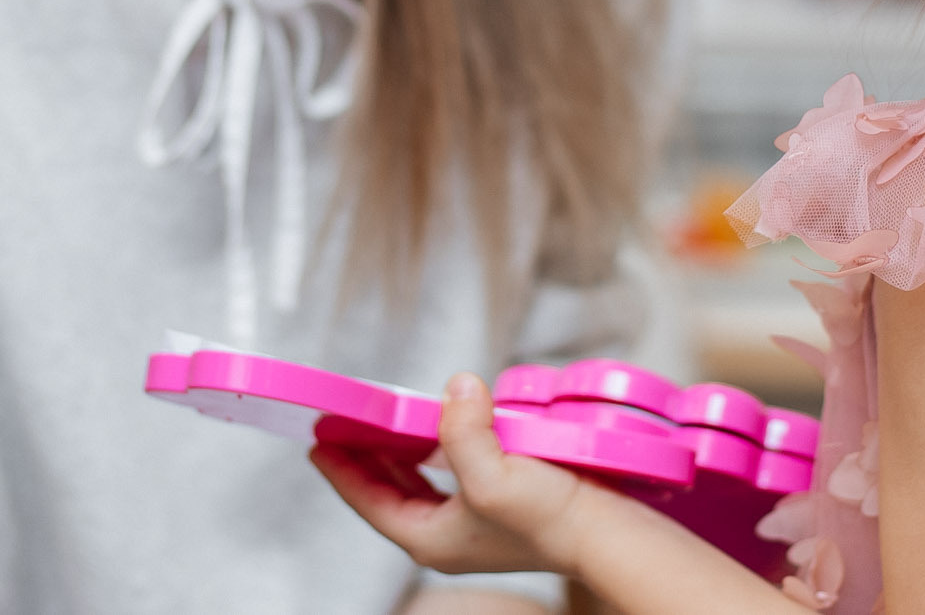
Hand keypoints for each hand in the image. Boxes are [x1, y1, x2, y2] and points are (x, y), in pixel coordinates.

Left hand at [313, 373, 602, 579]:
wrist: (607, 533)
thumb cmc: (550, 518)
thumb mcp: (493, 475)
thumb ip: (461, 431)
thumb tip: (455, 388)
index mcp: (430, 537)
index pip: (368, 500)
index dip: (340, 469)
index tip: (318, 439)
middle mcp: (447, 535)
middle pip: (390, 492)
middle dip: (366, 458)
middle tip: (346, 423)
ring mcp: (474, 523)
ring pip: (419, 485)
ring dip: (400, 454)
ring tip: (385, 422)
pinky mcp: (500, 507)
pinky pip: (451, 476)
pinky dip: (436, 453)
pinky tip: (444, 429)